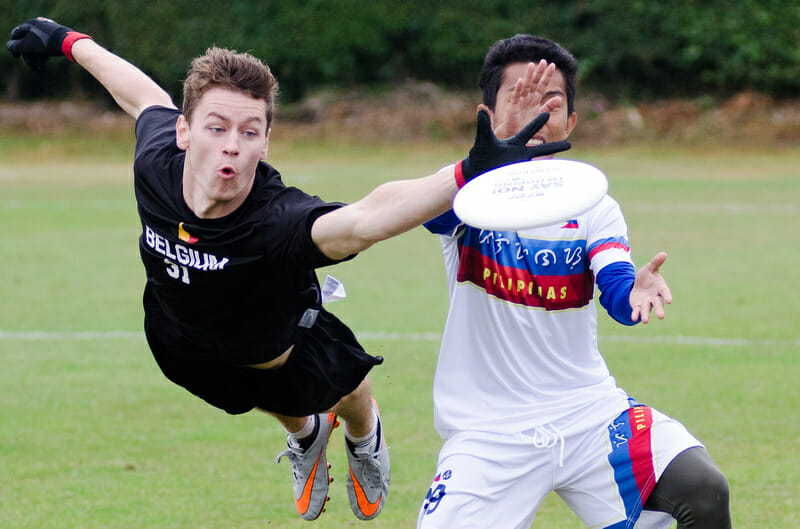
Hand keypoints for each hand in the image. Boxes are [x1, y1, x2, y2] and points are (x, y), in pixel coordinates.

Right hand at [6, 17, 91, 69]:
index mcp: (30, 23)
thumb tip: (10, 46)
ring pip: (39, 45)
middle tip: (31, 67)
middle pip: (29, 42)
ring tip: (38, 69)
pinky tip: (45, 65)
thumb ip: (16, 46)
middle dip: (29, 56)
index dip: (14, 46)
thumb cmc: (46, 44)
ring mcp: (50, 30)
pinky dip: (45, 55)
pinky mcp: (59, 37)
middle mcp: (40, 24)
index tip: (16, 56)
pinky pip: (48, 46)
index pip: (17, 34)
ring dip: (37, 58)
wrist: (70, 43)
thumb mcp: (27, 46)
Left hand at [456, 109, 570, 186]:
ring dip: (548, 167)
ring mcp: (519, 166)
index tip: (546, 114)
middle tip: (569, 145)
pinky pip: (530, 178)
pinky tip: (547, 182)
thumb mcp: (483, 139)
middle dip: (554, 147)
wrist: (476, 172)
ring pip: (537, 165)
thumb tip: (481, 107)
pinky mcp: (516, 177)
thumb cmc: (480, 154)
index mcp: (515, 142)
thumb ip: (484, 125)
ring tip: (561, 170)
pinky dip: (538, 179)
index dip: (537, 123)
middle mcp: (520, 153)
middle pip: (540, 150)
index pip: (528, 131)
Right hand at [492, 60, 562, 139]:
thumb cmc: (529, 124)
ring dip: (528, 76)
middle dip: (539, 72)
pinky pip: (516, 96)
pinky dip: (518, 89)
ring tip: (531, 65)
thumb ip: (549, 106)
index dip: (547, 76)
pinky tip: (521, 81)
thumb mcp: (541, 114)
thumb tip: (560, 98)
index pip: (542, 85)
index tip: (553, 66)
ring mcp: (520, 100)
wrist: (518, 134)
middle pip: (534, 82)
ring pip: (525, 86)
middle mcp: (528, 97)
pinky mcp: (513, 106)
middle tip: (544, 61)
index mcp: (536, 99)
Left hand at [630, 252, 672, 323]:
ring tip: (645, 321)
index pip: (665, 292)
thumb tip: (663, 253)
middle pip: (657, 304)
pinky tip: (634, 318)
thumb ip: (656, 262)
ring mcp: (647, 303)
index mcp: (660, 288)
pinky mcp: (638, 306)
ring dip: (646, 315)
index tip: (669, 300)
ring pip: (647, 310)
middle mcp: (655, 297)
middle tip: (661, 317)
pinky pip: (637, 311)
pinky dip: (636, 315)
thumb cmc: (647, 276)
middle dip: (659, 310)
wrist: (638, 285)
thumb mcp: (650, 268)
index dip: (667, 296)